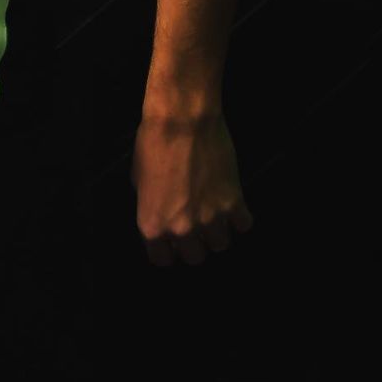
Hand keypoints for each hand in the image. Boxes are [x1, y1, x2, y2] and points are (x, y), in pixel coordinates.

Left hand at [132, 105, 253, 266]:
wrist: (182, 121)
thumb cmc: (152, 145)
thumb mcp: (138, 182)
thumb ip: (150, 206)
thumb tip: (161, 212)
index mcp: (153, 226)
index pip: (162, 260)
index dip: (168, 250)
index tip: (172, 241)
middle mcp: (182, 230)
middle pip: (195, 257)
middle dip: (195, 244)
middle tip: (195, 227)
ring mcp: (210, 218)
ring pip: (221, 245)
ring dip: (218, 232)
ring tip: (216, 216)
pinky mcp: (234, 202)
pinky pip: (244, 225)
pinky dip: (240, 218)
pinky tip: (234, 207)